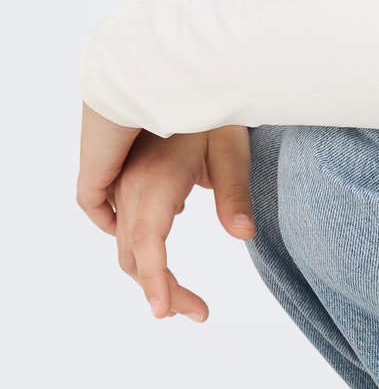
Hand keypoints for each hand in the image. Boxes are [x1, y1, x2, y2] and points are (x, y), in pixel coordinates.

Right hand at [76, 105, 254, 321]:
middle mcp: (131, 187)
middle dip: (161, 289)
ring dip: (150, 275)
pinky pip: (125, 227)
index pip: (147, 243)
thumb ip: (235, 193)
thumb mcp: (232, 149)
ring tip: (187, 301)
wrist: (185, 75)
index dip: (154, 280)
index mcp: (155, 180)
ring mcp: (123, 184)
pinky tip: (166, 261)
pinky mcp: (125, 182)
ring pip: (126, 245)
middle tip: (200, 313)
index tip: (166, 311)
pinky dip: (141, 252)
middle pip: (133, 254)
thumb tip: (244, 234)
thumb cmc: (213, 111)